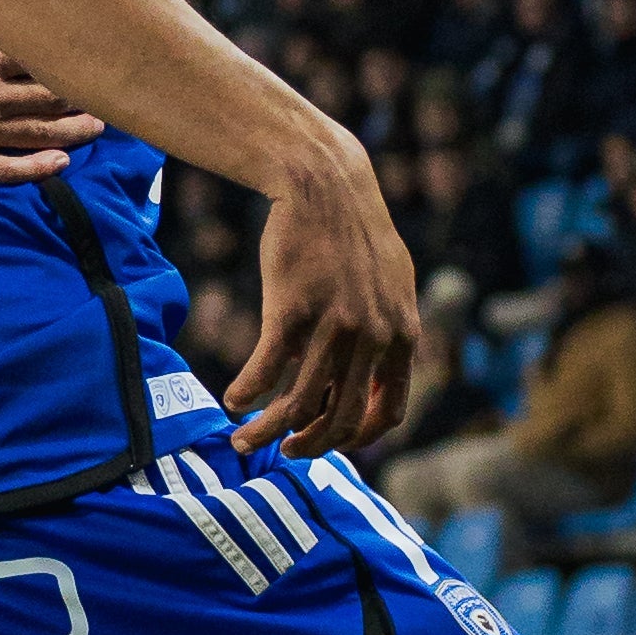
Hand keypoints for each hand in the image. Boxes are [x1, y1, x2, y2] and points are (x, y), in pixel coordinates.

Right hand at [0, 0, 96, 183]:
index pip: (40, 53)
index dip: (71, 52)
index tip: (95, 47)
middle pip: (49, 96)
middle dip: (82, 94)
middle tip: (108, 92)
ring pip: (36, 133)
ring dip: (72, 131)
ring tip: (98, 128)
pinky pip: (4, 170)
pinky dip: (36, 169)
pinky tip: (59, 165)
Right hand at [224, 125, 419, 463]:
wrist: (324, 183)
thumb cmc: (353, 233)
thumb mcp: (392, 284)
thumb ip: (388, 332)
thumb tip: (371, 378)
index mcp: (402, 334)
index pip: (388, 411)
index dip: (359, 437)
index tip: (333, 441)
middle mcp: (372, 337)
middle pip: (342, 418)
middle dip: (311, 446)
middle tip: (287, 451)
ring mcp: (332, 325)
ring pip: (299, 403)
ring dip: (268, 430)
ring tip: (244, 438)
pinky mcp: (291, 309)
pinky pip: (266, 369)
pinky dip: (247, 393)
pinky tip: (233, 399)